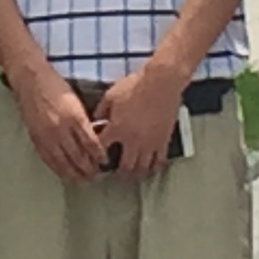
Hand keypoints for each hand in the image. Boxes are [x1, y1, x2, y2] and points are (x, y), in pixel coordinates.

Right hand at [13, 70, 109, 182]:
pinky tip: (66, 174)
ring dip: (76, 174)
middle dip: (90, 169)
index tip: (106, 163)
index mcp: (75, 117)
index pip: (91, 144)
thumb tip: (95, 140)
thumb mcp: (76, 101)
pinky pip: (49, 160)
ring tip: (84, 179)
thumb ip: (84, 121)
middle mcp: (61, 129)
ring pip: (64, 163)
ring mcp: (47, 136)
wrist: (30, 80)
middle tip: (98, 175)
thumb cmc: (56, 86)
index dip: (100, 157)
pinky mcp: (36, 139)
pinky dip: (59, 169)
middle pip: (79, 157)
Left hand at [96, 57, 190, 184]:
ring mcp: (150, 143)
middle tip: (115, 175)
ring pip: (142, 168)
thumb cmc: (134, 86)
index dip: (96, 156)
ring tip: (131, 176)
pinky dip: (154, 168)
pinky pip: (159, 161)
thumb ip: (101, 111)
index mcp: (117, 129)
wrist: (161, 83)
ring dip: (135, 174)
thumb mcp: (111, 96)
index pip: (101, 149)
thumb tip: (96, 121)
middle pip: (124, 166)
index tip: (95, 160)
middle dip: (118, 173)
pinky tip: (150, 168)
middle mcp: (133, 141)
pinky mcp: (163, 141)